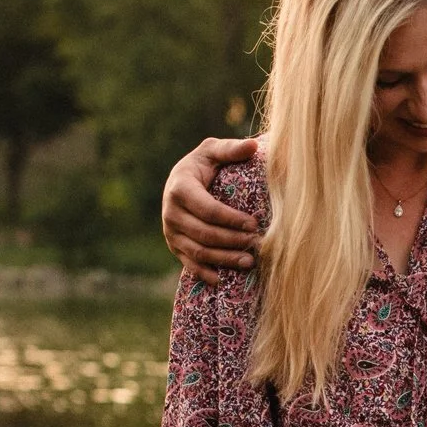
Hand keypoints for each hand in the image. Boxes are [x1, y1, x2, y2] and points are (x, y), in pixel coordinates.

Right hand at [162, 137, 261, 280]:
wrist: (181, 181)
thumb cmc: (203, 164)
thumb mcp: (213, 151)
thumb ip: (231, 149)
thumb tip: (253, 146)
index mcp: (180, 188)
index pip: (208, 210)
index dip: (232, 220)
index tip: (254, 224)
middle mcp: (170, 212)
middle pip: (205, 234)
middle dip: (232, 241)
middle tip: (256, 244)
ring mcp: (170, 231)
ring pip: (199, 252)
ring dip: (224, 259)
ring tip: (249, 262)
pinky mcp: (174, 245)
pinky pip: (189, 264)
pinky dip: (205, 273)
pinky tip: (224, 279)